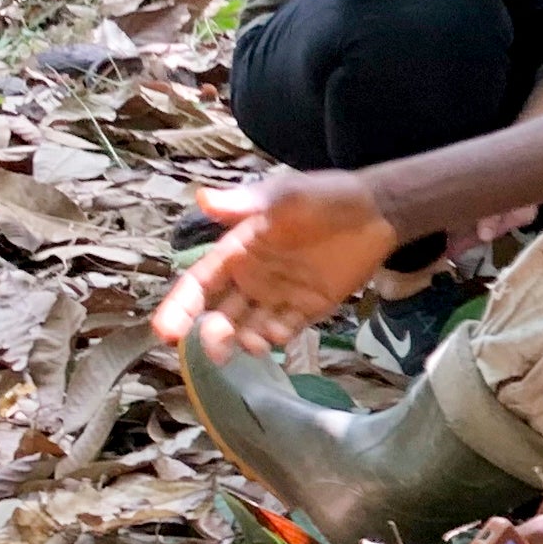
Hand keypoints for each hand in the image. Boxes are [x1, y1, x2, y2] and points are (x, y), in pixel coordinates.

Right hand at [157, 171, 402, 358]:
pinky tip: (278, 337)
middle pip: (219, 313)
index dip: (180, 307)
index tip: (165, 332)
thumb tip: (203, 198)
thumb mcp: (287, 195)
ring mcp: (280, 295)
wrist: (377, 212)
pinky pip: (285, 329)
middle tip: (215, 348)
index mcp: (238, 251)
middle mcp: (252, 278)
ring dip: (244, 340)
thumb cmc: (326, 197)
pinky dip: (277, 338)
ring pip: (249, 327)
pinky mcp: (309, 308)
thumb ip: (249, 202)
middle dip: (211, 334)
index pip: (199, 284)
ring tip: (252, 344)